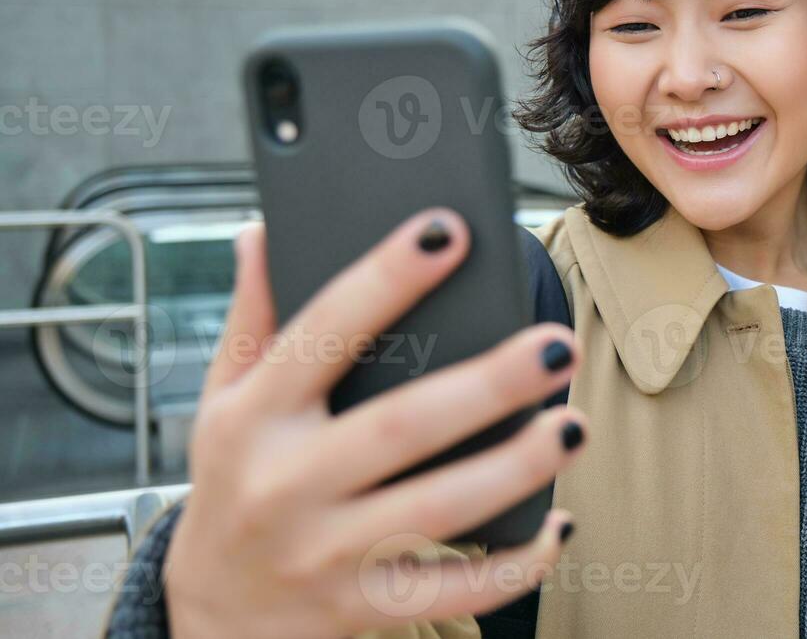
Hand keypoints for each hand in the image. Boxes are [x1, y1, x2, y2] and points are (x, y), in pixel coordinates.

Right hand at [165, 209, 586, 637]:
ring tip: (574, 425)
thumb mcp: (224, 397)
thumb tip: (263, 230)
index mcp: (255, 415)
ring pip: (437, 510)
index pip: (323, 331)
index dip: (386, 278)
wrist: (210, 615)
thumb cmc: (234, 481)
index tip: (448, 230)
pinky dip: (513, 565)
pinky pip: (450, 592)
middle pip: (401, 427)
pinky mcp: (362, 607)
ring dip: (517, 469)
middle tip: (556, 343)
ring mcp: (326, 553)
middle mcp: (287, 484)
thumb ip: (255, 315)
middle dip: (489, 385)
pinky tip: (557, 525)